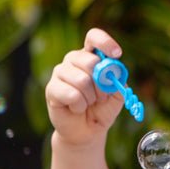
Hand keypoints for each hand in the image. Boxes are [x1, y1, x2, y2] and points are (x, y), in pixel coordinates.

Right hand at [45, 28, 125, 147]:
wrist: (87, 130)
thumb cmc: (102, 108)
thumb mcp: (117, 93)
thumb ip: (118, 79)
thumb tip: (113, 69)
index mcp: (90, 56)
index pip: (93, 37)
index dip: (105, 42)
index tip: (116, 54)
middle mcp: (73, 60)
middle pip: (90, 61)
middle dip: (102, 84)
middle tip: (102, 97)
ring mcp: (60, 73)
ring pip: (82, 80)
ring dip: (91, 97)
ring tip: (88, 103)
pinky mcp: (51, 89)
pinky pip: (71, 94)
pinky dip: (80, 106)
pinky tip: (76, 108)